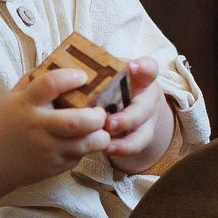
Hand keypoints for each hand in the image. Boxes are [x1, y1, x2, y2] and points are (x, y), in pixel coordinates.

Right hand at [0, 68, 112, 190]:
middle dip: (96, 116)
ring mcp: (47, 150)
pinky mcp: (54, 167)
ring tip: (99, 128)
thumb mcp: (13, 97)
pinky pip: (78, 156)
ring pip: (85, 144)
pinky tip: (82, 140)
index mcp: (25, 104)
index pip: (50, 84)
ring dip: (100, 135)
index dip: (70, 77)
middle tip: (100, 111)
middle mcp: (37, 127)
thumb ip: (35, 81)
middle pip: (76, 122)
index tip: (83, 76)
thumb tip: (63, 63)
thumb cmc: (6, 124)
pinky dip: (86, 148)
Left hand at [102, 59, 174, 174]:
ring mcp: (147, 119)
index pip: (148, 68)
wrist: (131, 101)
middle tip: (108, 123)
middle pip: (145, 108)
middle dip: (128, 118)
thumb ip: (97, 74)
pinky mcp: (143, 136)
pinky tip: (106, 150)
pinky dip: (122, 150)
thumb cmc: (114, 83)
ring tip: (106, 145)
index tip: (132, 67)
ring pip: (144, 133)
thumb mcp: (109, 74)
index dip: (143, 68)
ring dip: (126, 141)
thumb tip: (68, 73)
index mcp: (140, 77)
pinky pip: (136, 146)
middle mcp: (147, 97)